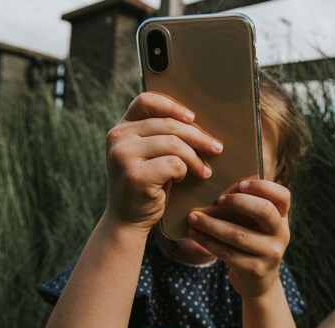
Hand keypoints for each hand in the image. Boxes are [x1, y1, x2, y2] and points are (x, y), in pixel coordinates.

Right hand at [104, 92, 223, 231]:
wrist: (128, 219)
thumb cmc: (146, 184)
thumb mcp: (147, 154)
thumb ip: (159, 135)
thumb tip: (196, 121)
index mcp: (122, 128)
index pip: (146, 101)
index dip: (173, 106)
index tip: (192, 118)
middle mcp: (118, 137)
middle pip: (168, 125)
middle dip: (198, 137)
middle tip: (216, 148)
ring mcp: (123, 155)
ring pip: (174, 144)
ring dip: (195, 158)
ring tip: (204, 170)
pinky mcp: (134, 175)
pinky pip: (174, 163)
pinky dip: (185, 171)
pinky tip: (184, 178)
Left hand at [187, 180, 290, 297]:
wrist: (258, 281)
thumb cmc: (252, 242)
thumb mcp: (258, 224)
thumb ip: (248, 205)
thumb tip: (220, 184)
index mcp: (283, 217)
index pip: (282, 196)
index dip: (263, 186)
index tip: (240, 183)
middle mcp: (281, 234)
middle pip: (264, 210)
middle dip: (237, 202)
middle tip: (217, 200)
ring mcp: (270, 254)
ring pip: (238, 234)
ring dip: (211, 224)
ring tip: (193, 217)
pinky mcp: (255, 270)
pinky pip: (227, 252)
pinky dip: (207, 241)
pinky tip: (194, 234)